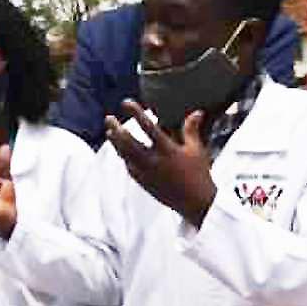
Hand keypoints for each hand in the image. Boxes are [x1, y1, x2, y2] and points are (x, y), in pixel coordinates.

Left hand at [105, 101, 216, 227]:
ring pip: (125, 154)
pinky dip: (123, 156)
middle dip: (116, 128)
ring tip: (109, 131)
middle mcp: (154, 161)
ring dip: (115, 142)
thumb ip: (191, 129)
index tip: (126, 103)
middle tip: (108, 117)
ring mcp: (146, 172)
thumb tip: (196, 112)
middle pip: (128, 142)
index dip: (136, 113)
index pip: (148, 127)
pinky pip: (128, 166)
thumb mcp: (196, 150)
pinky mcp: (143, 182)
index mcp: (168, 150)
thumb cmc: (198, 174)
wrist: (195, 202)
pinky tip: (120, 150)